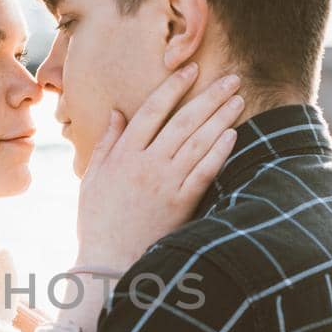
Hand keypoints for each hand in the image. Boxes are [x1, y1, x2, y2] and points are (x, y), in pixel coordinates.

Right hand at [75, 65, 241, 271]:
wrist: (109, 262)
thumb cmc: (97, 221)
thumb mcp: (93, 178)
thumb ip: (107, 143)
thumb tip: (119, 112)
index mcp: (123, 155)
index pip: (152, 110)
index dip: (174, 87)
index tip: (191, 69)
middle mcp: (146, 165)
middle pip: (183, 121)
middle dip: (209, 96)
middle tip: (231, 78)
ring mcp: (165, 184)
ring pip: (198, 142)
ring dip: (221, 118)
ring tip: (238, 99)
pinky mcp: (181, 204)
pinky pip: (204, 172)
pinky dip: (219, 152)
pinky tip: (233, 135)